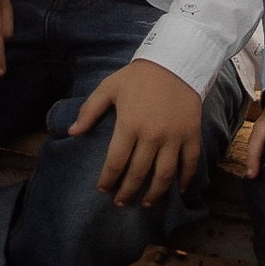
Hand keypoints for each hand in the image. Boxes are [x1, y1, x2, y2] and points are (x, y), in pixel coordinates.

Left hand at [71, 59, 202, 208]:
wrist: (175, 62)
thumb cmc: (138, 76)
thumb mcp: (109, 87)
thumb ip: (89, 110)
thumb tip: (72, 132)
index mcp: (129, 125)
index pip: (116, 162)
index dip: (108, 180)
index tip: (103, 190)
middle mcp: (152, 136)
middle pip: (138, 174)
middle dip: (128, 192)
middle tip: (121, 203)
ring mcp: (174, 137)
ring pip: (164, 175)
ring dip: (155, 194)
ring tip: (146, 204)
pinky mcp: (191, 135)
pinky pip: (190, 163)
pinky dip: (185, 179)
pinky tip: (178, 190)